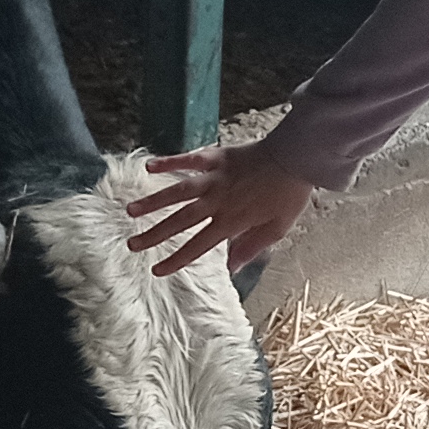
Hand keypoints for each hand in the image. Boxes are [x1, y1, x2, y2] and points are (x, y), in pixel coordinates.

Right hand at [128, 141, 317, 275]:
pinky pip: (188, 160)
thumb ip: (251, 248)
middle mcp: (217, 202)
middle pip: (180, 222)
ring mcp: (214, 179)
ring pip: (177, 192)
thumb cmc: (289, 195)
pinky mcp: (216, 157)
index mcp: (231, 222)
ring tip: (131, 211)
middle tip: (132, 245)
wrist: (297, 158)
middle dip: (154, 235)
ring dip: (153, 202)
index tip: (157, 271)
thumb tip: (231, 269)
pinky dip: (169, 162)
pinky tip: (149, 167)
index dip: (176, 260)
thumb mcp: (277, 229)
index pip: (198, 246)